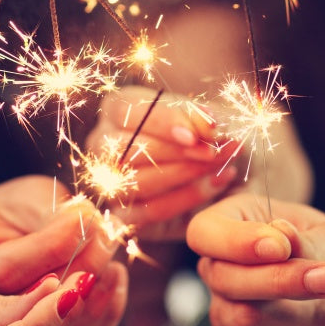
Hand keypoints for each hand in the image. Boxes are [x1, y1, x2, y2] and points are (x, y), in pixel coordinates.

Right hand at [86, 85, 236, 239]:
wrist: (215, 171)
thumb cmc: (202, 135)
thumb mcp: (204, 119)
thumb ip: (203, 119)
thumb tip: (208, 124)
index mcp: (118, 110)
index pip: (127, 110)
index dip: (163, 120)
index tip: (198, 131)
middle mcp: (103, 145)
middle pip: (126, 149)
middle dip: (175, 151)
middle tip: (213, 151)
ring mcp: (110, 182)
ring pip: (138, 181)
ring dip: (186, 174)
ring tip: (221, 166)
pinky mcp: (125, 215)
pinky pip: (152, 210)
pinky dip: (189, 197)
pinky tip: (217, 183)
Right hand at [186, 194, 324, 325]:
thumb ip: (312, 241)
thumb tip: (279, 238)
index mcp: (240, 226)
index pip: (205, 232)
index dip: (236, 242)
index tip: (281, 247)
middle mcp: (226, 273)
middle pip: (224, 281)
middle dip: (284, 281)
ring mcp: (233, 319)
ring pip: (246, 320)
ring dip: (308, 314)